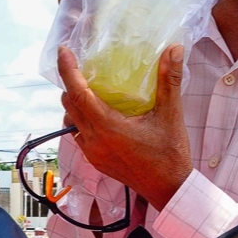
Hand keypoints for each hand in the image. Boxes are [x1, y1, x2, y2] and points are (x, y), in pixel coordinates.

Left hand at [58, 44, 192, 210]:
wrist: (170, 189)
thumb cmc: (170, 153)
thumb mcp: (171, 113)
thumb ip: (169, 79)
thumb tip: (174, 49)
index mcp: (108, 127)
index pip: (78, 93)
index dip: (67, 70)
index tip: (64, 51)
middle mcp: (94, 140)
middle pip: (69, 104)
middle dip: (70, 82)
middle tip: (81, 66)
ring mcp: (92, 153)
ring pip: (70, 120)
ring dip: (74, 102)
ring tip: (89, 88)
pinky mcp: (95, 161)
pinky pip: (77, 135)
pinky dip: (80, 119)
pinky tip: (97, 112)